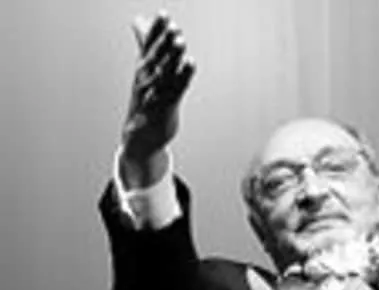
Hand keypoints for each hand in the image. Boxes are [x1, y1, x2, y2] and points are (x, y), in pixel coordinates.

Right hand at [120, 12, 194, 186]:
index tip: (165, 14)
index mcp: (142, 69)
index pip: (148, 45)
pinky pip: (175, 90)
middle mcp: (146, 80)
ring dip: (173, 56)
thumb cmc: (145, 100)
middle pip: (156, 57)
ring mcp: (155, 94)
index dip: (156, 30)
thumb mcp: (144, 70)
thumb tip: (140, 20)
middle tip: (175, 27)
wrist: (139, 137)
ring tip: (181, 41)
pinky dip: (183, 76)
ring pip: (165, 72)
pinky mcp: (166, 108)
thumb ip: (145, 44)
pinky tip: (191, 64)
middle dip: (165, 42)